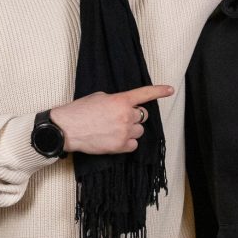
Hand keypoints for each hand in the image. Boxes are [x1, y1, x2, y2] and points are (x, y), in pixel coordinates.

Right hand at [50, 85, 172, 154]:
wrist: (68, 128)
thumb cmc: (80, 110)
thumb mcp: (99, 97)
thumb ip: (116, 100)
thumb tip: (123, 106)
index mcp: (120, 100)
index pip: (144, 94)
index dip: (159, 91)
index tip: (170, 90)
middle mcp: (126, 115)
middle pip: (141, 116)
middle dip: (133, 116)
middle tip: (118, 118)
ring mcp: (124, 132)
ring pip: (138, 131)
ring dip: (130, 130)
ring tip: (113, 129)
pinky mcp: (120, 147)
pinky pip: (133, 144)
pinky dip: (127, 142)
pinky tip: (113, 139)